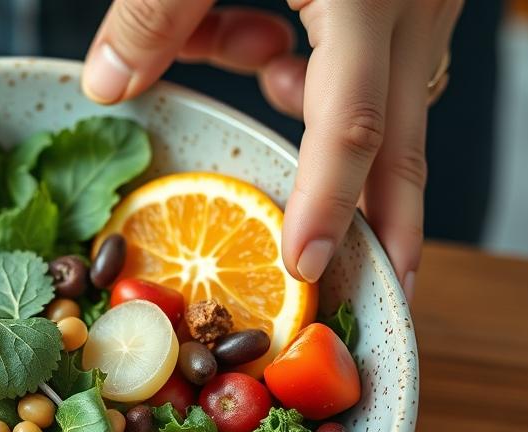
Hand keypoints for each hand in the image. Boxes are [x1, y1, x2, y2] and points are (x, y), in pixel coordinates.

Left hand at [81, 0, 462, 299]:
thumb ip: (155, 9)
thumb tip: (108, 87)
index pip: (350, 123)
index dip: (326, 204)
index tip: (304, 271)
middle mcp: (410, 6)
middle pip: (401, 143)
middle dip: (388, 229)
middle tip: (380, 304)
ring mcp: (420, 0)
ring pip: (379, 101)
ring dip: (318, 126)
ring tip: (258, 68)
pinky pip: (366, 60)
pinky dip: (307, 68)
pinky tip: (261, 38)